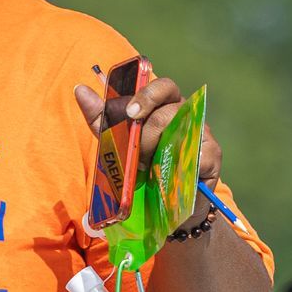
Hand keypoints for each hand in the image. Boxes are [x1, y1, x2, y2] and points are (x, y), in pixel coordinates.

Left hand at [73, 74, 221, 183]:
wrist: (166, 205)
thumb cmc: (142, 166)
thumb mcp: (117, 142)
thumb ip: (101, 118)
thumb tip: (79, 89)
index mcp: (165, 106)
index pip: (162, 86)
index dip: (147, 94)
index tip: (130, 111)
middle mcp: (186, 114)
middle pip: (170, 106)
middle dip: (148, 125)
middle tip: (135, 146)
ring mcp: (202, 133)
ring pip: (181, 127)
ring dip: (155, 146)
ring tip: (143, 166)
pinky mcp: (213, 155)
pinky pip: (196, 152)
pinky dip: (176, 164)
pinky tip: (165, 174)